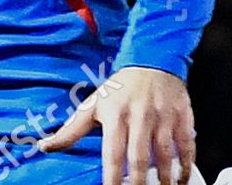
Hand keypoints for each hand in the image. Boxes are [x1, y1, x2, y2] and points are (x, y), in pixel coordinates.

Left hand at [38, 66, 195, 184]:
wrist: (153, 58)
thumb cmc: (121, 87)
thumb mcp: (93, 104)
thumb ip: (71, 129)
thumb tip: (45, 146)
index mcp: (116, 114)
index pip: (112, 153)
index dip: (112, 178)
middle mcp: (140, 115)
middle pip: (139, 157)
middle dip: (138, 183)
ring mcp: (163, 115)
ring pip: (165, 153)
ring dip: (164, 178)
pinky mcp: (182, 114)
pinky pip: (187, 143)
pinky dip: (186, 163)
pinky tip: (181, 178)